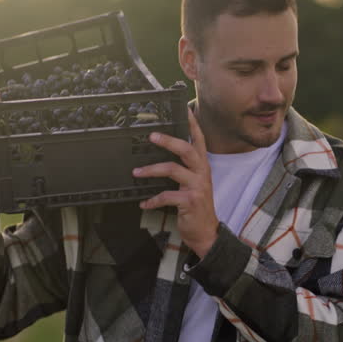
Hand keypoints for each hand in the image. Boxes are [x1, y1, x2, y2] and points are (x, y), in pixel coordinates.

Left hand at [135, 108, 219, 257]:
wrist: (205, 232)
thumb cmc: (196, 206)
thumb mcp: (194, 184)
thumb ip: (183, 169)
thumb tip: (161, 156)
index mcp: (202, 165)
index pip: (199, 140)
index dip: (192, 124)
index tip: (184, 109)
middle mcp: (202, 172)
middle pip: (187, 149)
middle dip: (168, 141)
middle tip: (151, 136)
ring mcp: (197, 186)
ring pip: (173, 170)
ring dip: (151, 169)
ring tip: (136, 172)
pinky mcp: (190, 201)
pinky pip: (167, 196)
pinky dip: (152, 200)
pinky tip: (144, 203)